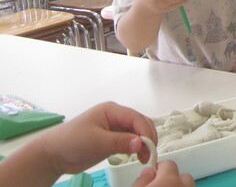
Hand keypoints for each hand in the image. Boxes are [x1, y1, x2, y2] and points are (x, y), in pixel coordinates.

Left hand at [37, 102, 156, 176]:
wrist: (53, 155)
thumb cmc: (71, 142)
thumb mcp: (96, 141)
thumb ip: (119, 142)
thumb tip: (141, 143)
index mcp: (112, 110)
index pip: (136, 118)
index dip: (145, 131)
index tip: (149, 147)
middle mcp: (116, 116)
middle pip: (140, 123)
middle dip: (147, 137)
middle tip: (149, 155)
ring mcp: (115, 128)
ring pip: (138, 132)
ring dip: (144, 144)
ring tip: (144, 159)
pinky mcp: (113, 139)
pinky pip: (131, 141)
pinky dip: (137, 148)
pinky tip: (137, 157)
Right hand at [131, 161, 193, 185]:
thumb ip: (141, 180)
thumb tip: (149, 172)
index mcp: (169, 180)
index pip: (169, 164)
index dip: (160, 169)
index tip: (153, 176)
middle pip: (184, 176)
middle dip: (174, 179)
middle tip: (160, 185)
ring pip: (188, 186)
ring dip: (179, 186)